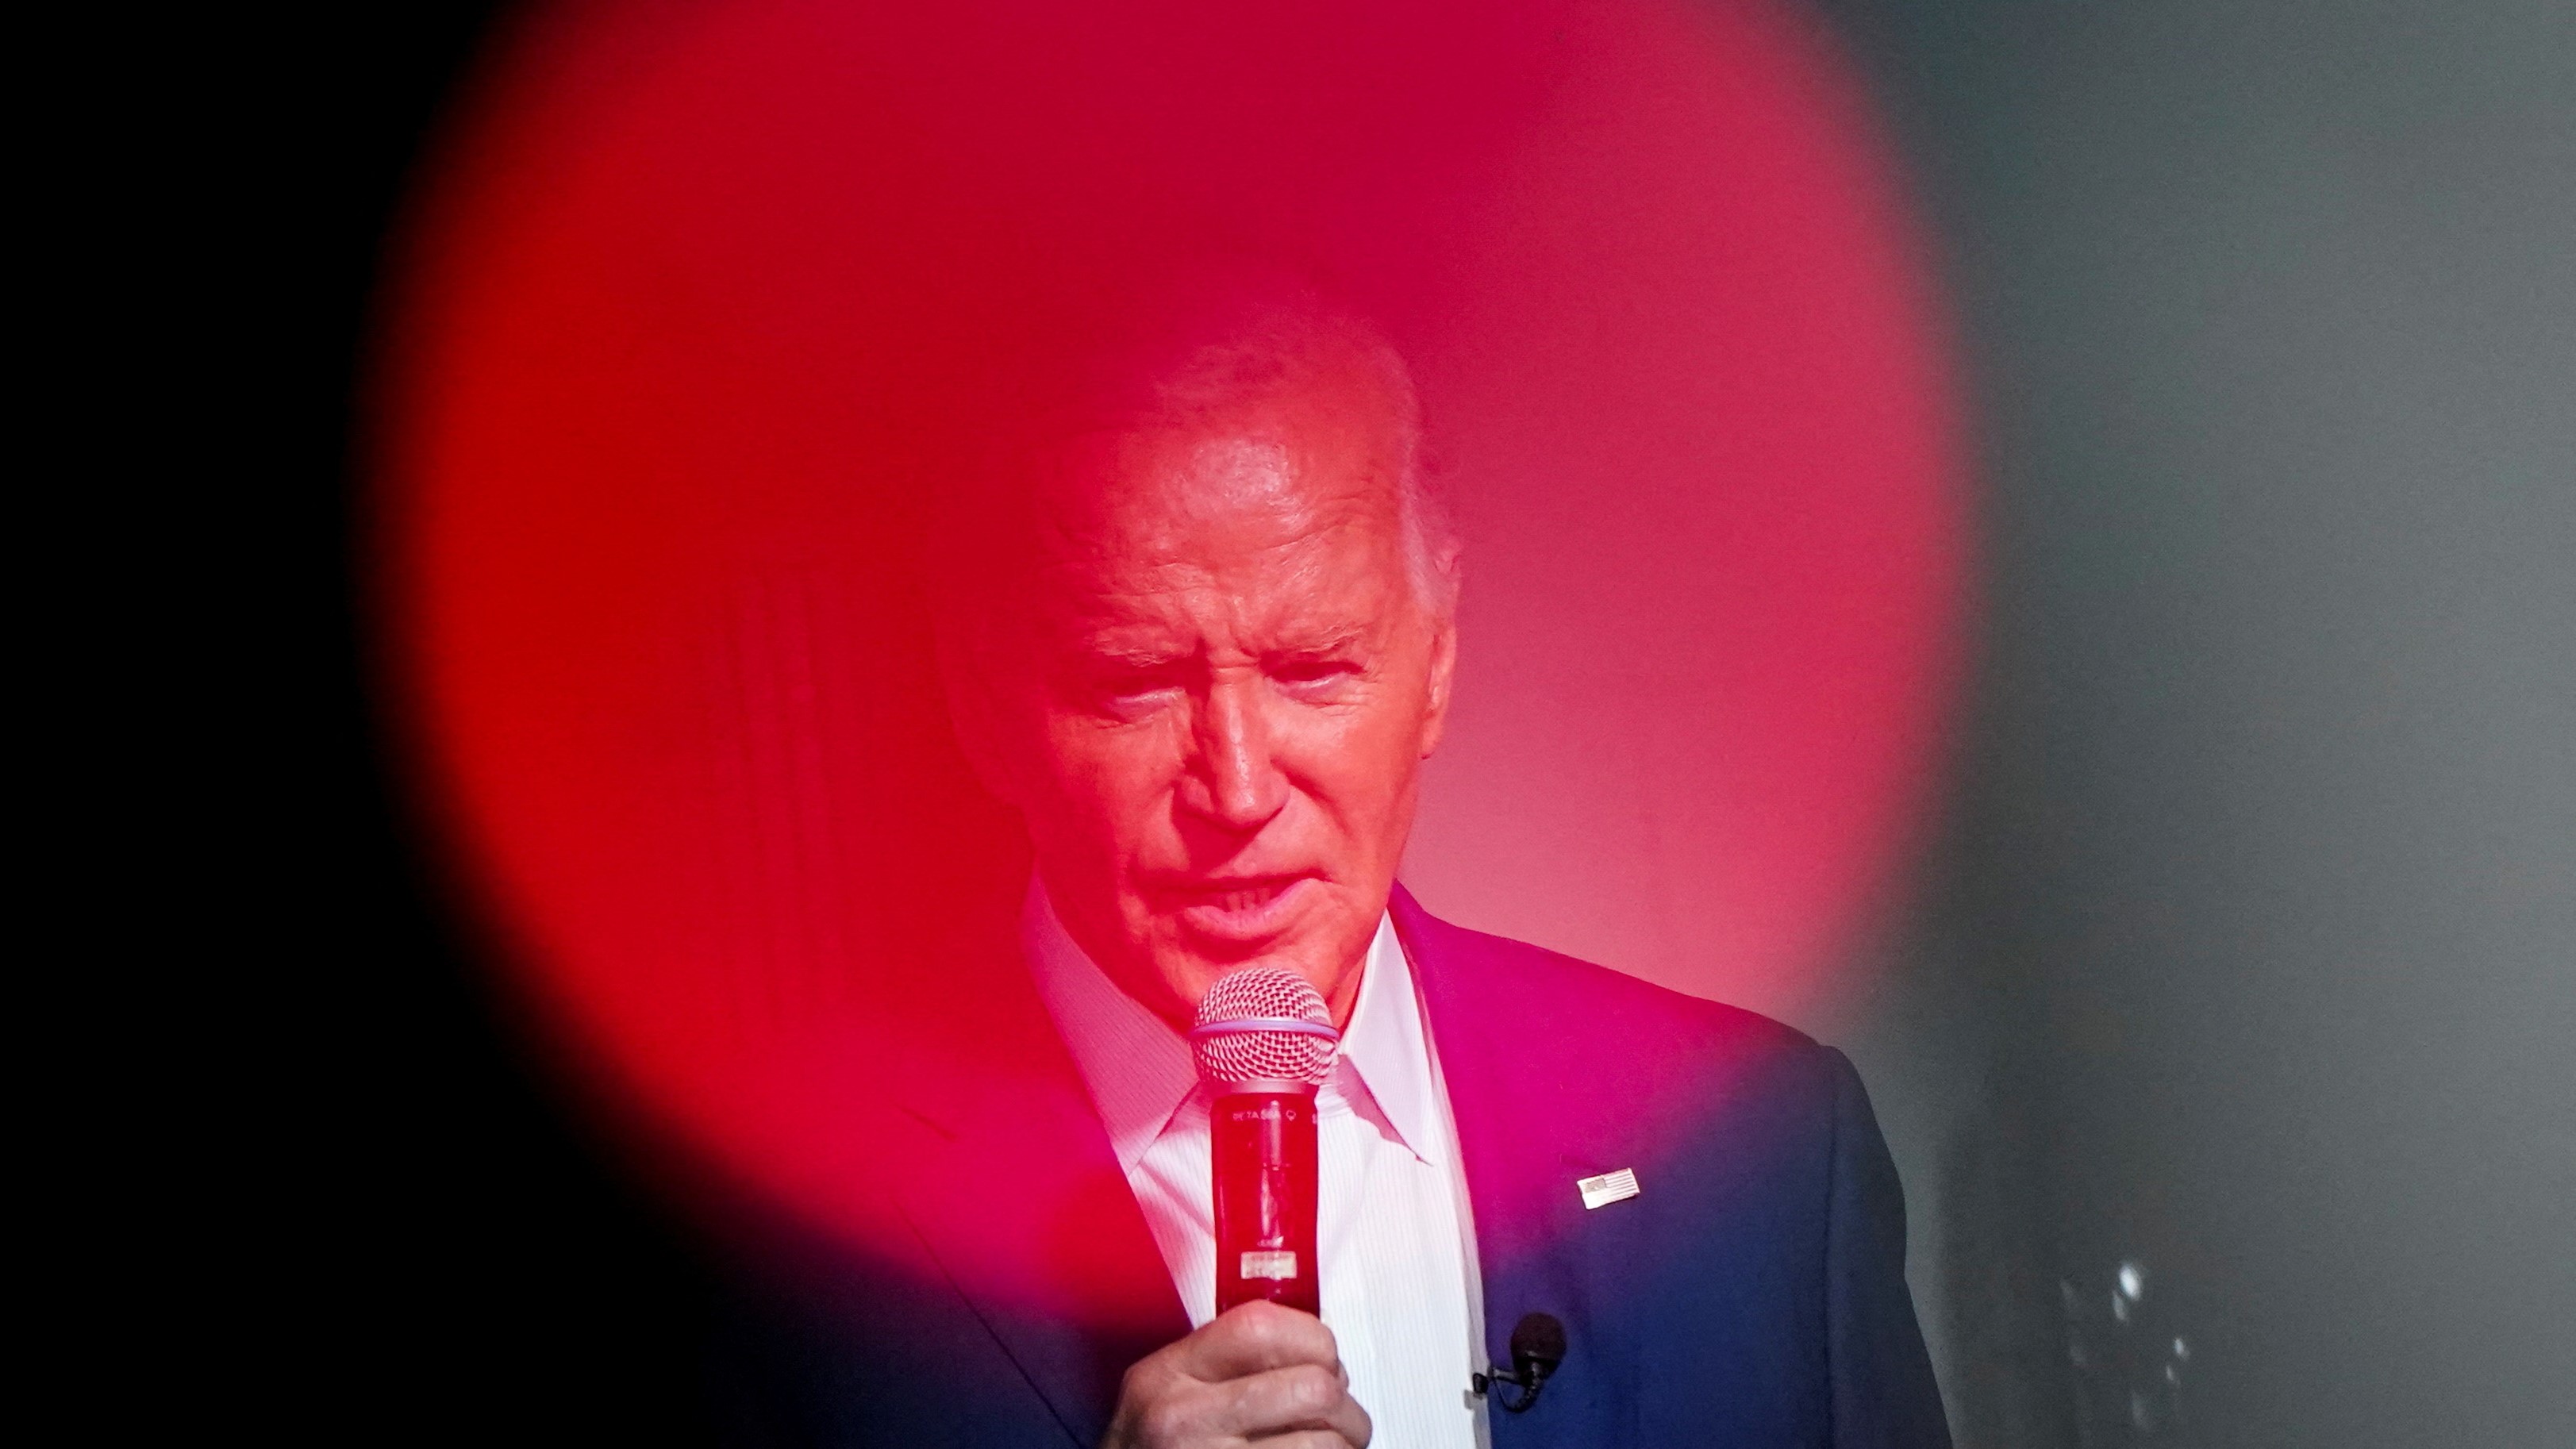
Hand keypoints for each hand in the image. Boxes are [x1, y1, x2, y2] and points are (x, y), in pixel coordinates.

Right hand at [1102, 1300, 1372, 1447]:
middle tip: (1340, 1419)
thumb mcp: (1163, 1393)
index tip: (1324, 1359)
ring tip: (1331, 1448)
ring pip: (1324, 1443)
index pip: (1261, 1327)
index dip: (1313, 1338)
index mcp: (1167, 1375)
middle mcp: (1183, 1419)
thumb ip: (1224, 1363)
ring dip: (1343, 1447)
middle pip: (1310, 1388)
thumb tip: (1315, 1353)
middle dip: (1345, 1407)